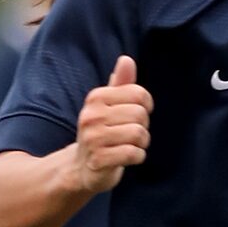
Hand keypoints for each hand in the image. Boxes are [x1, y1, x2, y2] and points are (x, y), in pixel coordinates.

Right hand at [71, 55, 152, 194]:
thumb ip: (121, 83)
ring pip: (139, 134)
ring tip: (127, 145)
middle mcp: (91, 115)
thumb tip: (127, 59)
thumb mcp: (109, 105)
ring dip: (141, 144)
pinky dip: (137, 157)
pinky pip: (134, 154)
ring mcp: (93, 138)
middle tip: (128, 134)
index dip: (146, 106)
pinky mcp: (99, 159)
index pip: (139, 94)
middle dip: (143, 127)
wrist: (81, 166)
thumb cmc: (102, 131)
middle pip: (141, 115)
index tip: (135, 115)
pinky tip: (126, 157)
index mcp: (96, 98)